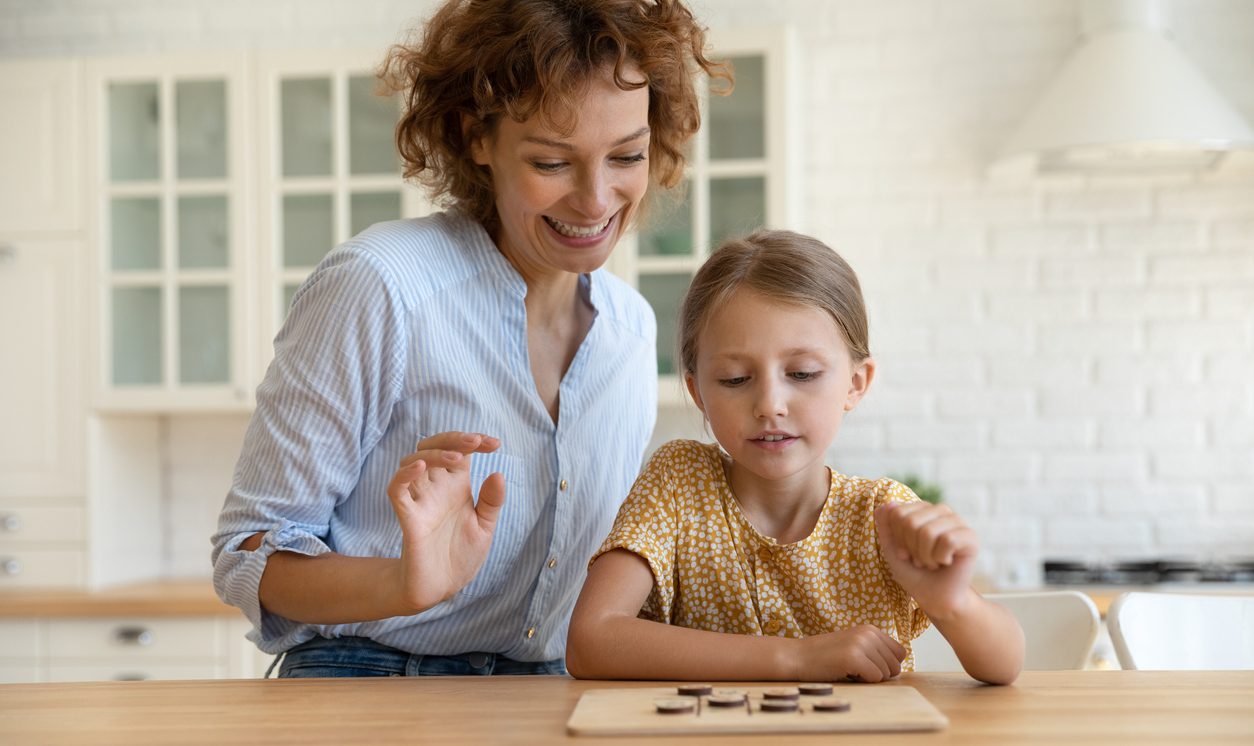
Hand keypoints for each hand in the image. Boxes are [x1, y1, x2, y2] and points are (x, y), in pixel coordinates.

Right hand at [386, 431, 505, 611]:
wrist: (442, 587)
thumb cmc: (461, 555)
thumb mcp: (485, 527)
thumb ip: (491, 502)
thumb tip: (498, 473)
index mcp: (456, 486)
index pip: (460, 451)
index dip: (474, 442)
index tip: (495, 443)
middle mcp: (436, 488)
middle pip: (433, 447)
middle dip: (453, 438)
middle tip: (476, 442)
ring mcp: (420, 501)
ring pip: (413, 461)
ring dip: (434, 453)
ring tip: (458, 458)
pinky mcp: (408, 518)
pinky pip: (397, 489)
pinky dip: (404, 475)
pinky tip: (420, 467)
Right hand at [793, 625, 906, 682]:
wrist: (797, 657)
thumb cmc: (825, 657)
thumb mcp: (854, 645)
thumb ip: (876, 650)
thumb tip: (899, 666)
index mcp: (870, 629)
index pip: (900, 653)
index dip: (886, 665)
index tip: (867, 665)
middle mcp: (868, 633)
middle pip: (895, 665)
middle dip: (879, 673)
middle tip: (855, 669)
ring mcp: (861, 644)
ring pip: (886, 674)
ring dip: (868, 678)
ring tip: (848, 669)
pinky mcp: (854, 657)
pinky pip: (875, 678)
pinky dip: (862, 681)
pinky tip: (845, 673)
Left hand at [874, 501, 977, 618]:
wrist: (935, 597)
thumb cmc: (914, 572)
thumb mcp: (892, 549)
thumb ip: (886, 526)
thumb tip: (887, 504)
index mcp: (922, 510)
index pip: (897, 513)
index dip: (897, 539)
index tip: (906, 552)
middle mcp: (940, 511)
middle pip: (911, 522)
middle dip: (911, 549)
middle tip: (921, 560)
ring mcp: (957, 521)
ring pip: (928, 532)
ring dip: (925, 556)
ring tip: (933, 562)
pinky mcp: (971, 536)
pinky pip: (948, 540)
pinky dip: (940, 558)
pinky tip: (947, 562)